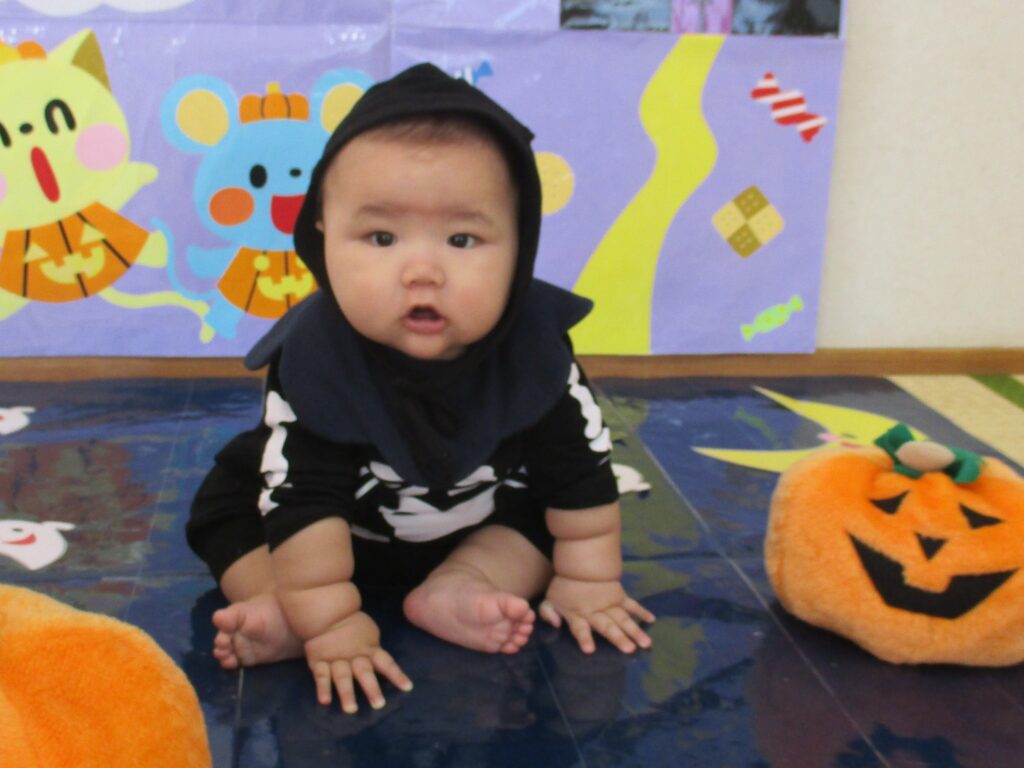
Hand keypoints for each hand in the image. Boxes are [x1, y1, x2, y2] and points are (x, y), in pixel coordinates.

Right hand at [304, 611, 412, 712]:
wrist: (327, 613)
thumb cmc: (353, 626)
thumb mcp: (370, 634)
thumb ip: (374, 650)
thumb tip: (384, 666)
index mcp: (369, 649)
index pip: (386, 663)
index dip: (397, 675)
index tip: (407, 688)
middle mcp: (354, 656)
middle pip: (364, 672)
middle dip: (371, 688)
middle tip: (378, 705)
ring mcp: (336, 660)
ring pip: (342, 677)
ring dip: (347, 693)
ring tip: (351, 709)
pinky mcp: (319, 662)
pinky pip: (321, 676)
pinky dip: (322, 688)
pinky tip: (325, 701)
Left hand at [539, 576, 654, 653]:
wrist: (580, 564)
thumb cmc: (565, 586)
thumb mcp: (549, 599)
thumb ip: (547, 613)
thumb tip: (554, 624)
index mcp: (577, 614)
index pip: (580, 628)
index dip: (584, 638)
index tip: (590, 650)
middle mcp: (595, 611)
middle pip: (607, 626)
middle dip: (618, 638)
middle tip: (629, 649)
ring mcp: (609, 604)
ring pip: (623, 619)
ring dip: (634, 631)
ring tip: (645, 643)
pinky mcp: (619, 597)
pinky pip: (632, 605)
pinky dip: (641, 612)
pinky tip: (651, 620)